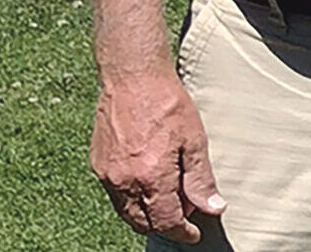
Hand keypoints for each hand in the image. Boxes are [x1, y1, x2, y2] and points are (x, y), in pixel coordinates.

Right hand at [91, 66, 222, 243]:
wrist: (133, 77)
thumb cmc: (168, 103)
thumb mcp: (195, 140)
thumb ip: (200, 179)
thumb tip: (212, 208)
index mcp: (151, 177)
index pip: (165, 222)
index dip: (182, 232)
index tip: (194, 233)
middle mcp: (124, 181)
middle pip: (143, 222)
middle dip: (164, 225)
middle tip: (184, 215)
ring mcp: (107, 174)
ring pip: (126, 212)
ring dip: (146, 215)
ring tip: (168, 201)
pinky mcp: (98, 164)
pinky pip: (114, 194)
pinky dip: (132, 199)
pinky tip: (148, 184)